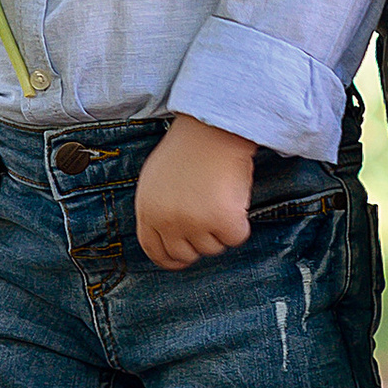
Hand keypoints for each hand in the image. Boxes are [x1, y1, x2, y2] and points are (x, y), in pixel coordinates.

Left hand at [136, 114, 258, 271]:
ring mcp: (195, 222)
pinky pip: (236, 237)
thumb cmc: (188, 148)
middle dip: (201, 242)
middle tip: (211, 218)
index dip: (170, 259)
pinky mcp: (223, 220)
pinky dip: (240, 222)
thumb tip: (170, 238)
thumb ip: (158, 209)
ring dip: (221, 229)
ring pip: (214, 247)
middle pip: (186, 254)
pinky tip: (234, 198)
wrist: (213, 127)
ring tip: (220, 197)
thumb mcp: (156, 179)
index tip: (183, 260)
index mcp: (147, 210)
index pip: (154, 250)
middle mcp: (167, 220)